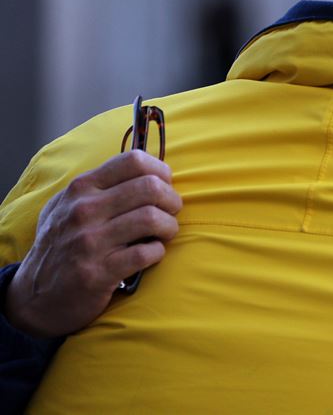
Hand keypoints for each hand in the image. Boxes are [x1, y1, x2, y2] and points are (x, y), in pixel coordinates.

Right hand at [4, 151, 181, 337]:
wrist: (36, 296)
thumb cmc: (62, 246)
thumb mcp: (68, 206)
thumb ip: (101, 187)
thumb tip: (149, 173)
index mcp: (81, 188)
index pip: (133, 161)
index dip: (160, 171)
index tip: (165, 185)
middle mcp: (83, 210)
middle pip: (150, 187)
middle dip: (172, 200)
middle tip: (171, 212)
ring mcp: (90, 241)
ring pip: (152, 218)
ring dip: (169, 226)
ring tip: (165, 234)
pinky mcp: (99, 272)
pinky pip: (146, 253)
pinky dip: (158, 252)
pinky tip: (152, 254)